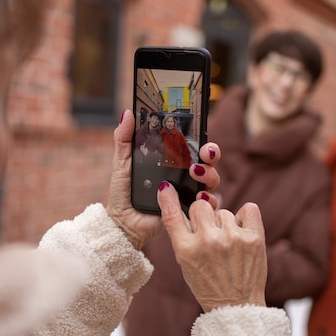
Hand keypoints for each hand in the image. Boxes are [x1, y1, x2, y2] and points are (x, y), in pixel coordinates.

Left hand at [106, 110, 220, 249]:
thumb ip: (124, 138)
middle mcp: (185, 176)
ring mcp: (189, 194)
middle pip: (209, 162)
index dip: (203, 140)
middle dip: (212, 154)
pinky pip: (207, 207)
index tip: (202, 134)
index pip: (194, 147)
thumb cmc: (123, 192)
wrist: (122, 221)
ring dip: (210, 174)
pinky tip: (200, 198)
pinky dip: (209, 201)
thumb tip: (127, 113)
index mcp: (172, 162)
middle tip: (204, 153)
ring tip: (196, 173)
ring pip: (212, 181)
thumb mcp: (122, 162)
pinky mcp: (189, 211)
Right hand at [158, 183, 266, 311]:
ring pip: (224, 211)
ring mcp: (232, 238)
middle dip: (203, 217)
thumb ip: (183, 235)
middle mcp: (208, 241)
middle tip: (209, 235)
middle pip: (200, 206)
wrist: (237, 306)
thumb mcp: (186, 263)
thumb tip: (187, 203)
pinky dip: (246, 217)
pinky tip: (242, 231)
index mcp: (186, 250)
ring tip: (228, 245)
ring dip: (225, 223)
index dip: (167, 198)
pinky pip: (248, 209)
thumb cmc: (209, 284)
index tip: (166, 187)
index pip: (171, 215)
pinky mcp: (254, 238)